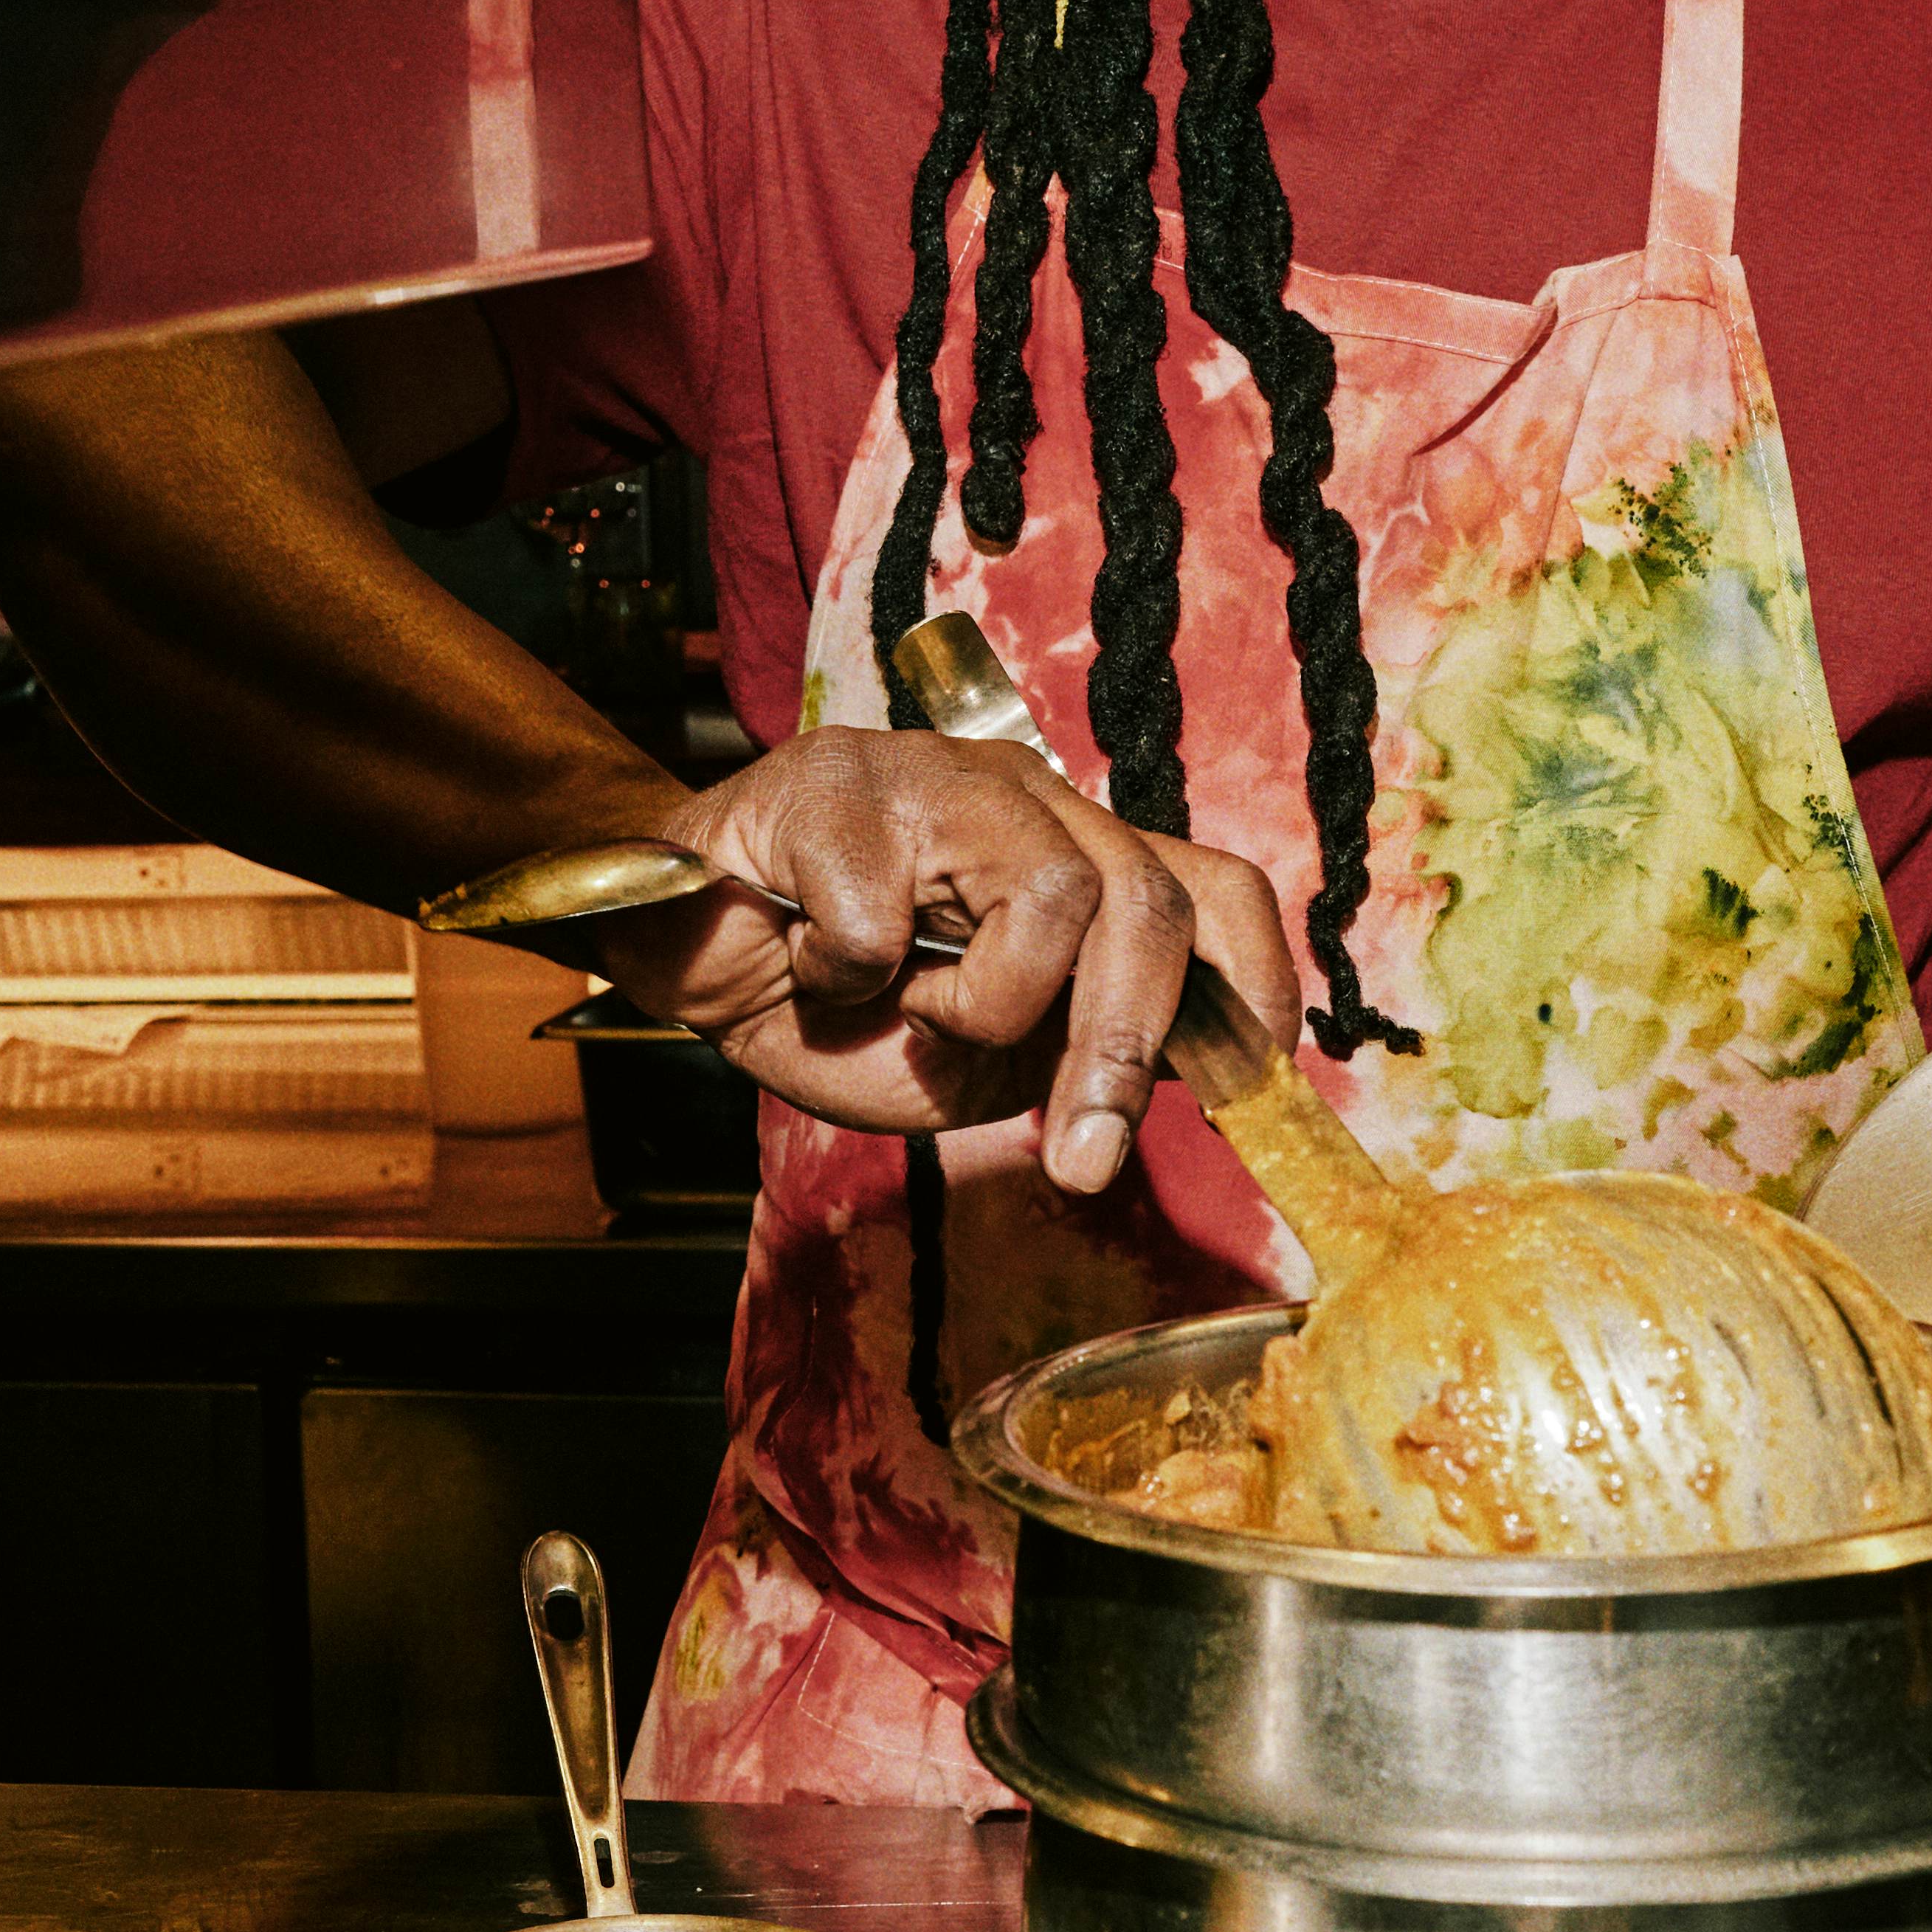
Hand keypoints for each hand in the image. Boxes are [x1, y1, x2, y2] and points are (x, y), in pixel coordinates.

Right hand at [582, 729, 1302, 1195]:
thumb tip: (1161, 1084)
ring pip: (1057, 893)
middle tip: (1078, 1156)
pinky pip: (885, 916)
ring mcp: (937, 775)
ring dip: (982, 1004)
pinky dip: (844, 978)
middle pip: (1148, 898)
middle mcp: (1025, 799)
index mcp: (1071, 856)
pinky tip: (810, 963)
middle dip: (1125, 1049)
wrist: (677, 952)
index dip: (1254, 980)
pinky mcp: (837, 781)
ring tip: (906, 1011)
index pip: (1210, 886)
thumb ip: (1063, 1050)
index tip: (1251, 1081)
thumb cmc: (826, 1003)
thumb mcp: (974, 1058)